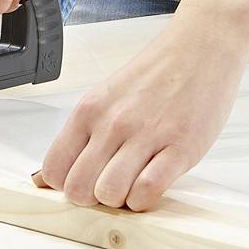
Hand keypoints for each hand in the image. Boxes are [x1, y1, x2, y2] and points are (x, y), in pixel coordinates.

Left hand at [35, 10, 246, 211]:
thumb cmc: (157, 75)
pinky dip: (146, 199)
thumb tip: (46, 179)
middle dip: (93, 198)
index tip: (85, 181)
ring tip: (134, 184)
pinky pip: (148, 191)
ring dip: (121, 200)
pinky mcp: (181, 148)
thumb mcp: (106, 96)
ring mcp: (147, 135)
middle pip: (79, 189)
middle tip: (111, 186)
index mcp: (89, 109)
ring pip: (110, 194)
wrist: (202, 48)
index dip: (68, 185)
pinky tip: (153, 183)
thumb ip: (81, 135)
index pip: (54, 169)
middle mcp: (113, 122)